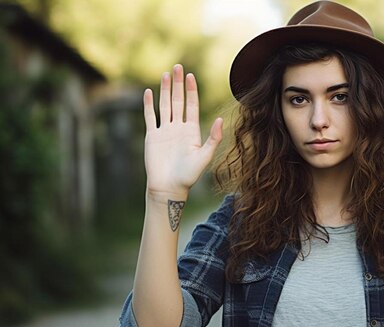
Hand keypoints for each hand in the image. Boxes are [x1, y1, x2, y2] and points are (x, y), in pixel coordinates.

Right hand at [143, 64, 222, 196]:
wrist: (169, 187)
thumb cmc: (188, 176)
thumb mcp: (204, 156)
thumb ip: (213, 138)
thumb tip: (219, 120)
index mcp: (192, 131)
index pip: (191, 105)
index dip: (191, 90)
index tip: (190, 76)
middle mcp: (178, 128)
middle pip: (178, 101)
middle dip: (178, 84)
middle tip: (177, 67)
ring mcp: (164, 131)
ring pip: (164, 105)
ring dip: (165, 90)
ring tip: (165, 74)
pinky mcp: (152, 136)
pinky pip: (150, 117)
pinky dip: (148, 105)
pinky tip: (149, 92)